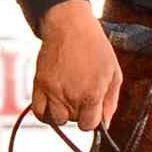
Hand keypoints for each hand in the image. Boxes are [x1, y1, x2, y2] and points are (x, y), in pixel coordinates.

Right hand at [31, 1, 121, 131]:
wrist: (69, 25)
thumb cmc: (94, 47)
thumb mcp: (113, 73)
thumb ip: (110, 102)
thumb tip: (106, 124)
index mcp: (92, 94)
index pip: (89, 125)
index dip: (92, 119)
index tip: (92, 110)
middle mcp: (71, 96)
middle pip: (74, 122)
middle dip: (79, 112)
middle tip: (81, 94)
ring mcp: (53, 91)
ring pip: (57, 120)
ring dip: (63, 113)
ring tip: (67, 98)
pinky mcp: (39, 84)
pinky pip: (38, 112)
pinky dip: (45, 113)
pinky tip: (52, 105)